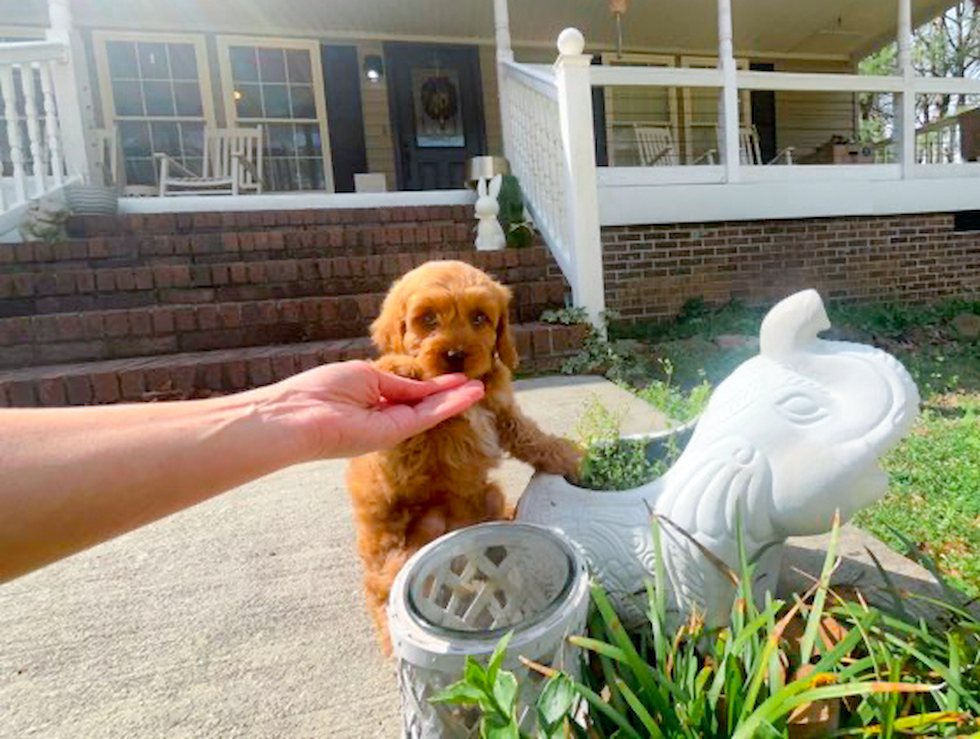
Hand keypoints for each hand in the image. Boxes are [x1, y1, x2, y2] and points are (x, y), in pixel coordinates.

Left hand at [253, 361, 484, 459]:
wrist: (300, 415)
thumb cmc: (321, 389)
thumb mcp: (365, 376)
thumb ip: (397, 383)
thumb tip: (423, 386)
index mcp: (371, 397)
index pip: (407, 391)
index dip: (430, 384)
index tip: (451, 376)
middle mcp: (383, 415)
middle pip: (423, 403)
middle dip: (449, 393)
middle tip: (474, 384)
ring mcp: (390, 426)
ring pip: (431, 411)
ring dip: (457, 399)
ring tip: (481, 389)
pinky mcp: (395, 433)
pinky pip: (428, 416)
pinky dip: (450, 405)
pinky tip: (469, 395)